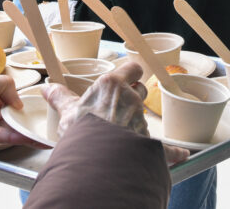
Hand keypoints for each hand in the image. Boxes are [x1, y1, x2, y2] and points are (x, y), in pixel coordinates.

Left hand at [0, 74, 42, 148]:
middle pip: (12, 115)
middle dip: (27, 121)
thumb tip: (20, 101)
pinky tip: (21, 137)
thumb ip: (3, 87)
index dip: (23, 103)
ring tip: (39, 136)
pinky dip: (10, 138)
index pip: (10, 97)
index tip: (38, 108)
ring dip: (22, 132)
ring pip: (7, 128)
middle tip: (44, 126)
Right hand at [41, 62, 188, 164]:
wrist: (96, 160)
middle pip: (141, 90)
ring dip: (136, 120)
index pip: (132, 68)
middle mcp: (131, 99)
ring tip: (123, 132)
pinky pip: (166, 148)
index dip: (130, 71)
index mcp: (113, 86)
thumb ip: (60, 98)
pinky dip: (174, 152)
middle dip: (133, 96)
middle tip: (117, 106)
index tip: (125, 76)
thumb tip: (47, 89)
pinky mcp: (149, 143)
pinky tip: (182, 154)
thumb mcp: (67, 113)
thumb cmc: (81, 133)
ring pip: (144, 115)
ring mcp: (141, 121)